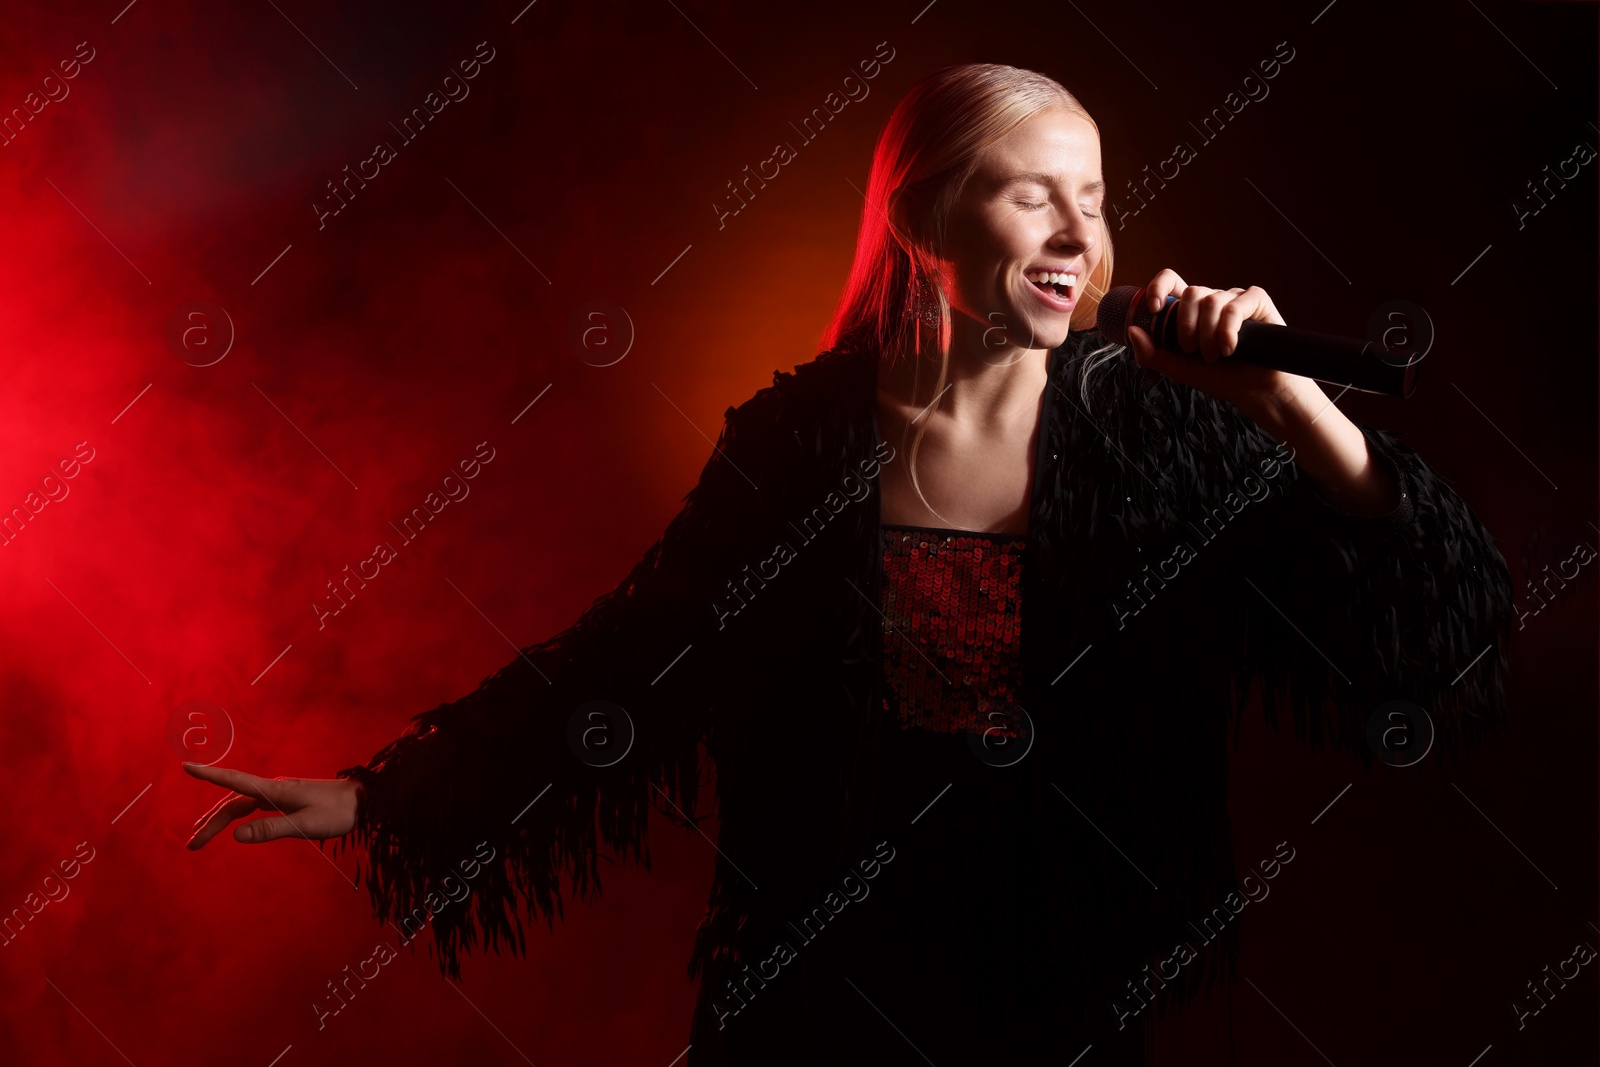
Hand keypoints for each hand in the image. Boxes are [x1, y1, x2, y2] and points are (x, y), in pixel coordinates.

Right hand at [183, 762, 361, 848]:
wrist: (366, 801)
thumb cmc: (339, 813)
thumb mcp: (305, 825)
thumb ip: (271, 829)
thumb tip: (235, 835)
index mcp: (275, 791)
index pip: (234, 780)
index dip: (209, 775)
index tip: (186, 767)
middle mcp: (274, 789)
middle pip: (233, 802)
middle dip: (210, 821)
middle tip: (192, 845)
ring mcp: (281, 794)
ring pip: (242, 804)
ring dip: (221, 819)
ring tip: (202, 836)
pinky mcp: (289, 800)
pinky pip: (255, 806)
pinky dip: (239, 815)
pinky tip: (236, 825)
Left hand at [1124, 269, 1301, 416]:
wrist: (1253, 389)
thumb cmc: (1217, 377)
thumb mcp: (1177, 368)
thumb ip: (1151, 353)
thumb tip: (1131, 330)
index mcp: (1190, 310)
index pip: (1170, 280)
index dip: (1158, 287)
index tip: (1152, 309)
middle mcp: (1211, 299)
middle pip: (1192, 293)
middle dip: (1187, 325)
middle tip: (1191, 350)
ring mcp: (1234, 298)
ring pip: (1212, 301)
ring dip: (1208, 334)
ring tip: (1214, 357)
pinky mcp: (1256, 300)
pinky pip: (1235, 307)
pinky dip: (1228, 331)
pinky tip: (1230, 349)